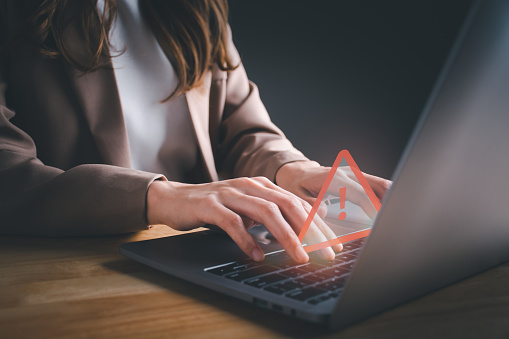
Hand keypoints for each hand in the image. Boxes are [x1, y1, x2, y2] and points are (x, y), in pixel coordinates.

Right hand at [146, 177, 340, 262]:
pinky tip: (256, 255)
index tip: (333, 245)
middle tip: (325, 254)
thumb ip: (272, 212)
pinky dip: (247, 239)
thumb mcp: (247, 208)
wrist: (175, 199)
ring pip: (266, 212)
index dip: (318, 224)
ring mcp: (230, 193)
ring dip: (286, 236)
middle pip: (288, 205)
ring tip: (299, 257)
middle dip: (310, 231)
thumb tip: (305, 224)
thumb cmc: (215, 207)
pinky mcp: (210, 205)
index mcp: (262, 185)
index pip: (297, 203)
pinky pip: (233, 222)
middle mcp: (250, 186)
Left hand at [275, 161, 391, 219]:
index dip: (373, 208)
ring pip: (380, 185)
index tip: (381, 221)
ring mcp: (354, 175)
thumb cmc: (296, 185)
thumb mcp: (296, 196)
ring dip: (390, 199)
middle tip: (395, 220)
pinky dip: (384, 198)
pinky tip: (388, 210)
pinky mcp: (357, 179)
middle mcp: (347, 174)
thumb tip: (322, 212)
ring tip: (395, 218)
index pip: (361, 194)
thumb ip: (309, 205)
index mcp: (333, 179)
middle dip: (390, 202)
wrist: (296, 171)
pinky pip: (376, 187)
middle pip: (378, 186)